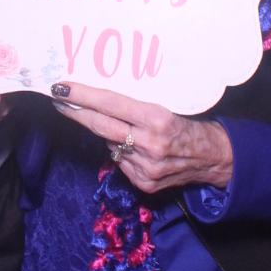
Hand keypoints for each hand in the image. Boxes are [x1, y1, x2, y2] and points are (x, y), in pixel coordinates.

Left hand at [49, 80, 232, 194]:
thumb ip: (133, 110)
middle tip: (59, 100)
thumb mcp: (164, 108)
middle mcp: (150, 144)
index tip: (63, 87)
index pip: (111, 104)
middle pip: (101, 126)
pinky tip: (133, 146)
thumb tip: (98, 105)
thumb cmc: (185, 125)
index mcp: (157, 120)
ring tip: (117, 124)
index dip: (84, 95)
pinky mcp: (144, 183)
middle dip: (76, 112)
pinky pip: (120, 162)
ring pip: (109, 144)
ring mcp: (145, 167)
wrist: (210, 157)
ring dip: (105, 132)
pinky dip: (121, 151)